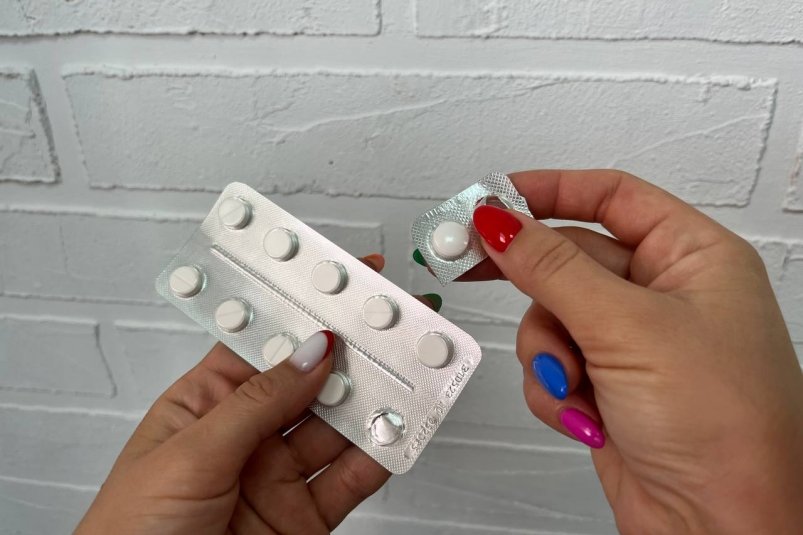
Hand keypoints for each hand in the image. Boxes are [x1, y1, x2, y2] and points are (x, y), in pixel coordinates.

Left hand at [76, 255, 440, 534]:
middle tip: (388, 323)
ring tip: (406, 368)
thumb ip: (259, 402)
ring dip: (375, 398)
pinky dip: (383, 451)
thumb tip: (311, 351)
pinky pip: (354, 477)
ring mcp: (278, 477)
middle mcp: (246, 436)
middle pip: (310, 381)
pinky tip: (399, 427)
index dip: (301, 312)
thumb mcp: (191, 453)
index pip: (263, 343)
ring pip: (339, 426)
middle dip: (351, 352)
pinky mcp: (305, 518)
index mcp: (206, 405)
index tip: (337, 285)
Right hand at [450, 170, 802, 533]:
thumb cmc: (727, 427)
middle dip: (530, 278)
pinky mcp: (608, 384)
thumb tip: (502, 223)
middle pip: (569, 259)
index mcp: (693, 257)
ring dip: (548, 350)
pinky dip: (554, 388)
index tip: (493, 198)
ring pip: (550, 316)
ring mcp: (633, 343)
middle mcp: (664, 294)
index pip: (610, 197)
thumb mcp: (627, 326)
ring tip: (573, 378)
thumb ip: (552, 268)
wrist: (723, 527)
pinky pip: (552, 363)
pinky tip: (583, 411)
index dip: (548, 191)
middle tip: (471, 262)